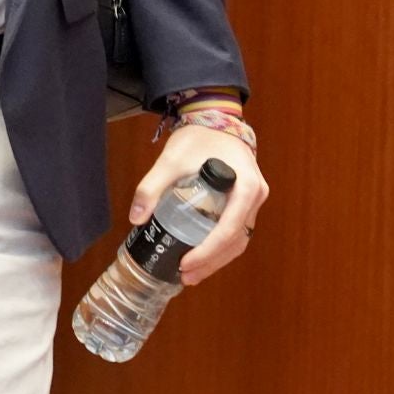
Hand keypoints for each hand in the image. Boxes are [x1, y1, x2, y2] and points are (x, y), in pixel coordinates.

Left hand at [129, 122, 267, 287]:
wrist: (214, 118)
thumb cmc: (198, 138)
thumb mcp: (171, 160)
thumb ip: (152, 186)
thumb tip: (136, 219)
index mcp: (246, 187)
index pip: (229, 230)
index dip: (208, 252)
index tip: (186, 263)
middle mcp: (257, 196)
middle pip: (237, 241)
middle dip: (211, 262)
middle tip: (186, 276)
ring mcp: (255, 200)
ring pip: (239, 240)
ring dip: (217, 259)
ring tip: (191, 274)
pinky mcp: (247, 202)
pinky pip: (236, 230)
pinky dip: (220, 247)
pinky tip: (201, 256)